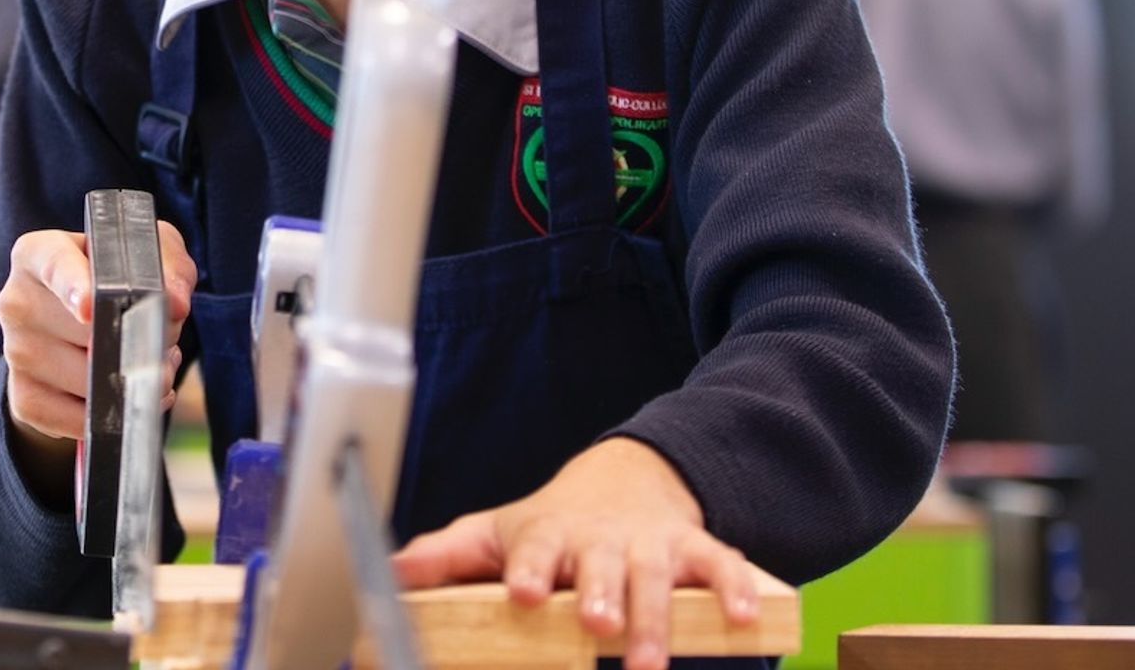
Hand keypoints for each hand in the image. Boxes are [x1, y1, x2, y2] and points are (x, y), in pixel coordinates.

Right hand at [0, 222, 195, 456]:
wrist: (79, 332)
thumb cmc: (113, 285)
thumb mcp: (146, 258)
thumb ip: (168, 267)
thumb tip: (175, 304)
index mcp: (37, 253)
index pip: (54, 266)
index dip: (74, 287)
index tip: (92, 309)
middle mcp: (17, 300)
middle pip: (84, 331)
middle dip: (135, 340)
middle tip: (161, 339)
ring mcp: (15, 352)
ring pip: (85, 380)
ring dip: (130, 380)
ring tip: (145, 364)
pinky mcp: (24, 397)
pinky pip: (74, 419)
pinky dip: (112, 415)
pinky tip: (125, 396)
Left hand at [392, 438, 759, 669]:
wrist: (623, 482)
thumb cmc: (549, 527)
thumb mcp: (495, 535)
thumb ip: (445, 557)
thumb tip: (389, 574)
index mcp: (548, 534)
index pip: (535, 547)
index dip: (529, 569)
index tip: (524, 592)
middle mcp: (601, 537)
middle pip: (602, 564)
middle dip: (601, 594)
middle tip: (597, 627)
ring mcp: (650, 543)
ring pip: (656, 576)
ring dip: (655, 617)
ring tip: (648, 660)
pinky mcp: (694, 550)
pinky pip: (720, 567)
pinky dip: (735, 590)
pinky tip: (744, 620)